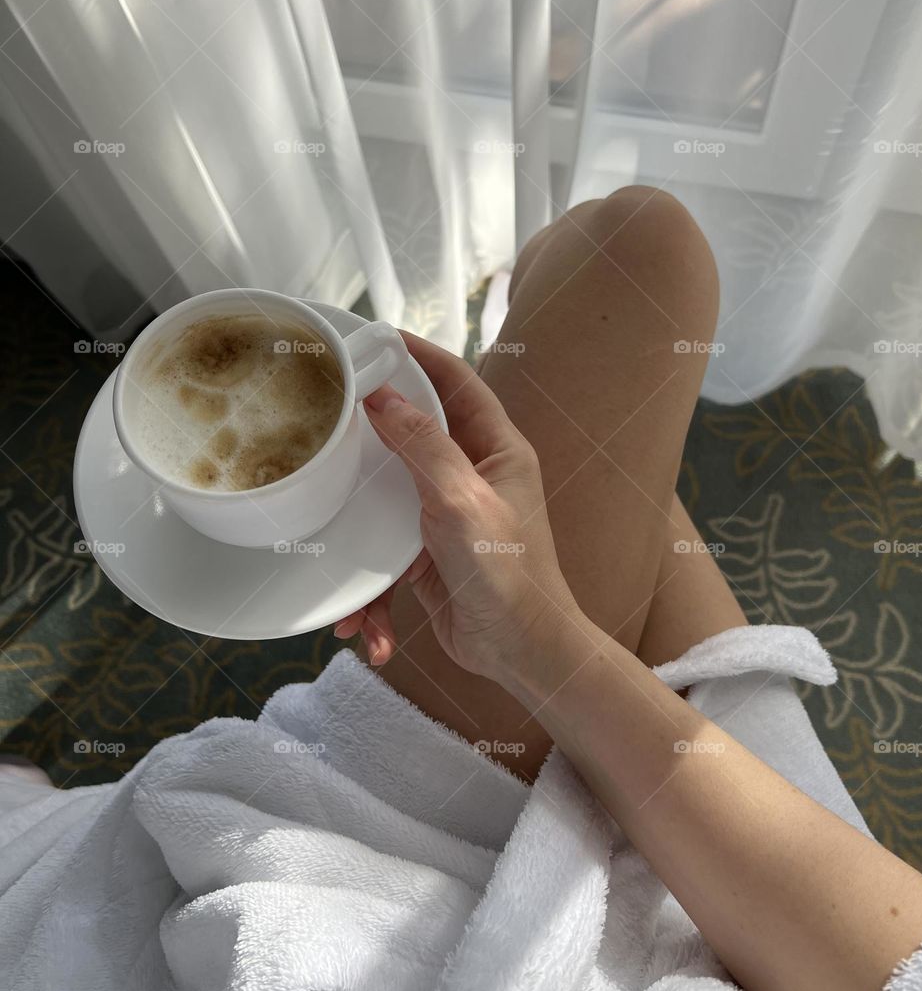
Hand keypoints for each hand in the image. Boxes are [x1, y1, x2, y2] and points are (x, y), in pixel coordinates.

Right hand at [332, 331, 583, 689]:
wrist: (525, 654)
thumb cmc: (511, 576)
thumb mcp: (463, 502)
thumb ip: (424, 446)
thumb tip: (383, 399)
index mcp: (497, 450)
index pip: (457, 382)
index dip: (420, 354)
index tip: (378, 336)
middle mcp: (472, 476)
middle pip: (413, 434)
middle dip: (371, 433)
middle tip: (328, 417)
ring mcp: (447, 516)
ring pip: (388, 501)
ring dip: (361, 532)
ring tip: (334, 545)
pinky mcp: (427, 556)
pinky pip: (385, 558)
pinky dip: (372, 595)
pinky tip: (367, 630)